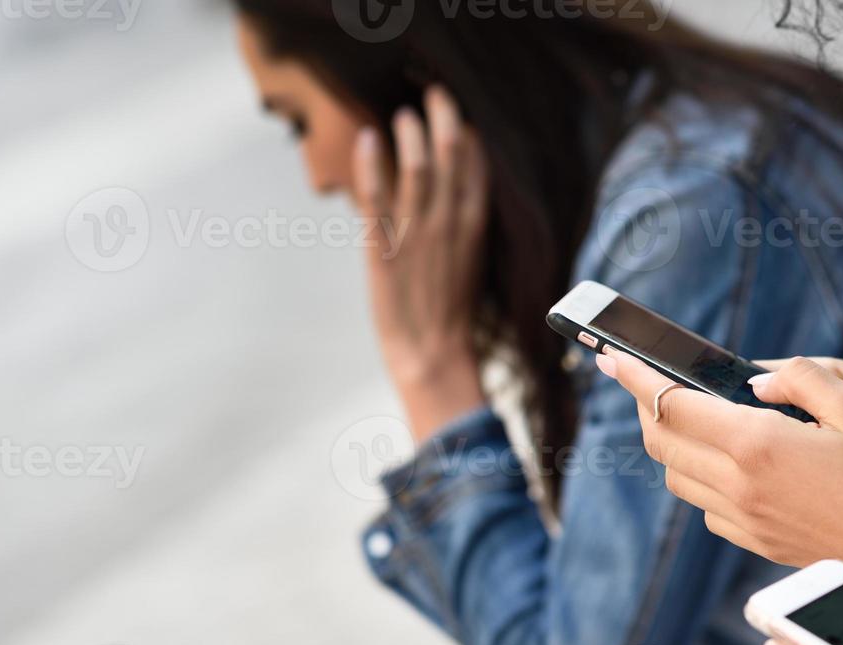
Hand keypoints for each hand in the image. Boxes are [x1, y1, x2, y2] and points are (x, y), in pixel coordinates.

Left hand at [354, 86, 487, 439]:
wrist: (431, 355)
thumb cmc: (451, 316)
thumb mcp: (469, 264)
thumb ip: (463, 228)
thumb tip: (456, 199)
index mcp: (475, 228)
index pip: (477, 167)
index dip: (469, 133)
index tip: (460, 111)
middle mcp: (449, 224)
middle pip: (451, 155)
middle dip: (444, 117)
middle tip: (434, 92)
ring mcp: (417, 235)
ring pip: (416, 168)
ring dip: (410, 133)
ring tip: (403, 114)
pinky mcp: (384, 248)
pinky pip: (376, 196)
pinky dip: (369, 163)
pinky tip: (365, 138)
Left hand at [597, 351, 842, 600]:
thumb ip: (799, 379)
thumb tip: (754, 383)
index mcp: (757, 446)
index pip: (670, 404)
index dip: (635, 377)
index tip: (610, 356)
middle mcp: (739, 488)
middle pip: (662, 442)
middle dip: (647, 406)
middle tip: (647, 380)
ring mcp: (746, 522)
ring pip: (678, 477)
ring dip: (673, 443)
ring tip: (690, 415)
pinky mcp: (758, 543)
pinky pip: (707, 507)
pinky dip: (701, 478)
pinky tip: (730, 463)